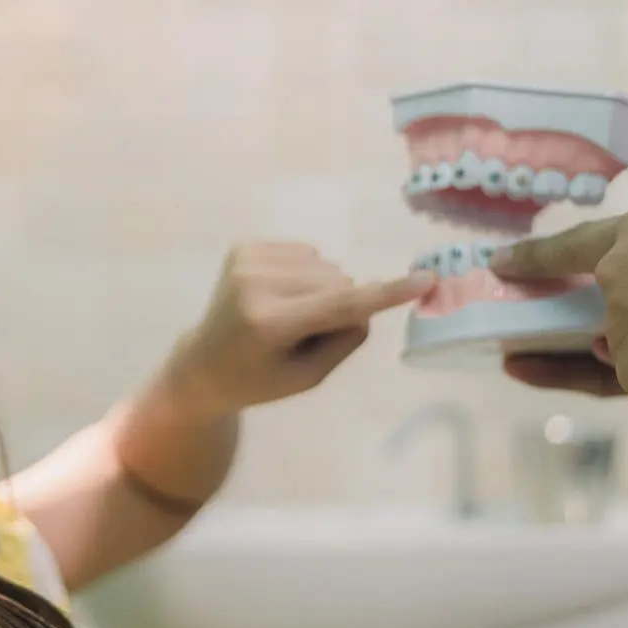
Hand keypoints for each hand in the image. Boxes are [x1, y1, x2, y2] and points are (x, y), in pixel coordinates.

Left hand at [171, 242, 434, 415]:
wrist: (202, 363)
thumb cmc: (259, 380)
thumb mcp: (308, 377)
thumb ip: (345, 339)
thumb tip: (368, 300)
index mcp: (270, 323)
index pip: (341, 304)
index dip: (386, 293)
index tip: (425, 279)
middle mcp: (256, 284)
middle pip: (339, 282)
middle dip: (339, 306)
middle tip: (303, 335)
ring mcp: (248, 260)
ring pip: (325, 265)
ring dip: (321, 290)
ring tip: (287, 317)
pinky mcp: (244, 246)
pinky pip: (306, 253)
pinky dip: (304, 275)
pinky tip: (277, 296)